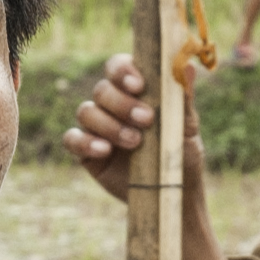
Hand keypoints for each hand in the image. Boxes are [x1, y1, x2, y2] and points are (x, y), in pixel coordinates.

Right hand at [66, 53, 206, 207]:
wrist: (174, 193)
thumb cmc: (183, 153)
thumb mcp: (187, 127)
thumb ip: (183, 98)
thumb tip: (187, 67)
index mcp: (135, 89)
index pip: (118, 67)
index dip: (122, 71)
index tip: (138, 85)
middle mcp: (113, 103)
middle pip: (102, 90)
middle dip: (122, 104)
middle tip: (146, 120)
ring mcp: (97, 126)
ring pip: (86, 112)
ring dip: (109, 125)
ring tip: (134, 142)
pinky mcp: (86, 150)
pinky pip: (72, 139)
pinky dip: (84, 141)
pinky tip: (104, 151)